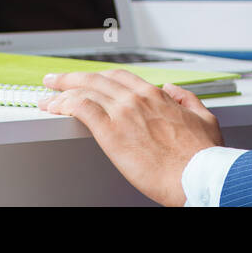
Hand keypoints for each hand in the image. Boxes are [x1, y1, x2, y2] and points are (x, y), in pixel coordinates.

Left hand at [37, 69, 223, 205]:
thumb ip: (186, 99)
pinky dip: (63, 104)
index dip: (99, 76)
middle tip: (56, 80)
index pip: (119, 77)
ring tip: (47, 95)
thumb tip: (172, 90)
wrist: (198, 175)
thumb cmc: (203, 156)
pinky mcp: (111, 131)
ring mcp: (122, 113)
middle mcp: (136, 99)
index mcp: (156, 96)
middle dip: (72, 78)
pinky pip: (80, 108)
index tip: (89, 79)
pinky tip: (54, 108)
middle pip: (96, 79)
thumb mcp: (204, 118)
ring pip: (84, 90)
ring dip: (61, 91)